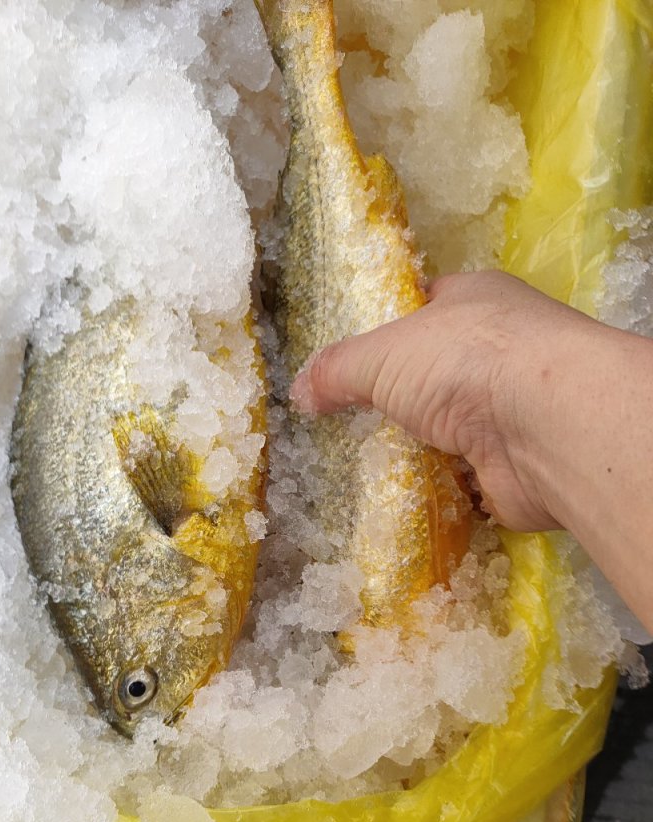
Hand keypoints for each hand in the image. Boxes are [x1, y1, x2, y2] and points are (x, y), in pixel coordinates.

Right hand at [290, 270, 600, 531]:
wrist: (544, 427)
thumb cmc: (465, 361)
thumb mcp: (382, 352)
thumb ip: (337, 369)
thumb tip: (299, 392)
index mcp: (476, 300)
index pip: (425, 307)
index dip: (388, 329)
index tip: (350, 360)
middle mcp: (500, 351)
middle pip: (433, 375)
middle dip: (396, 399)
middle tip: (346, 422)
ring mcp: (509, 411)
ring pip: (447, 430)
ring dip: (414, 449)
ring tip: (360, 465)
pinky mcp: (510, 468)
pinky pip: (460, 481)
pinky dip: (434, 491)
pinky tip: (397, 498)